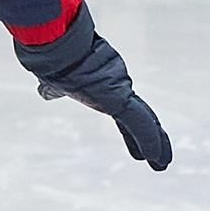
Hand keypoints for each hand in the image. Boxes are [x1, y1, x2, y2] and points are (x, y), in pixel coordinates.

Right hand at [14, 6, 172, 169]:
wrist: (55, 47)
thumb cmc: (55, 59)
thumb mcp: (57, 81)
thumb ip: (56, 88)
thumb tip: (47, 92)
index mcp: (105, 88)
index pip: (126, 114)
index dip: (134, 133)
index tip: (139, 150)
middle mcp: (117, 88)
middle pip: (141, 118)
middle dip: (152, 139)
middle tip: (161, 159)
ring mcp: (120, 91)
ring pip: (144, 122)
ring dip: (156, 144)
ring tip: (162, 163)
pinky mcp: (118, 97)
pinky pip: (138, 123)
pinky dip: (148, 140)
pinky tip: (155, 156)